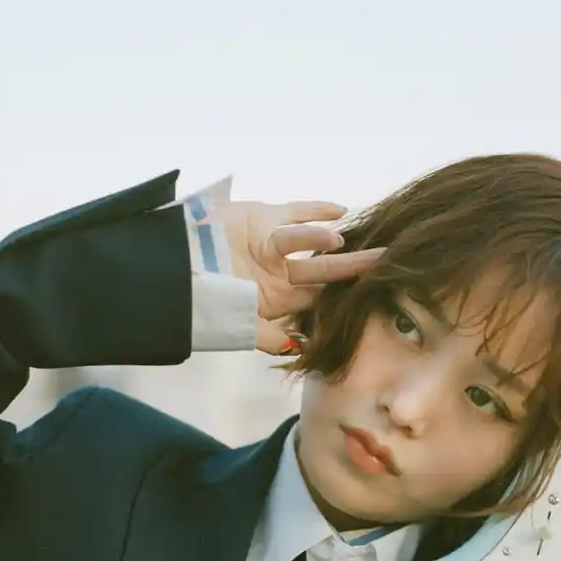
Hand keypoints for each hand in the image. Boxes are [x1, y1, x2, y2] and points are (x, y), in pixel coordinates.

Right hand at [200, 199, 384, 353]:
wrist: (174, 268)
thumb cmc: (206, 301)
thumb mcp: (240, 328)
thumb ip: (271, 339)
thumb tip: (300, 349)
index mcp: (279, 300)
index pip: (318, 302)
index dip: (343, 300)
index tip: (373, 299)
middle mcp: (280, 274)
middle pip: (325, 273)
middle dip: (354, 271)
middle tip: (387, 266)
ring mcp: (273, 246)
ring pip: (310, 244)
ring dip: (331, 245)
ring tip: (349, 246)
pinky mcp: (263, 219)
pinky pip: (296, 213)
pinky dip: (317, 211)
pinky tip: (341, 210)